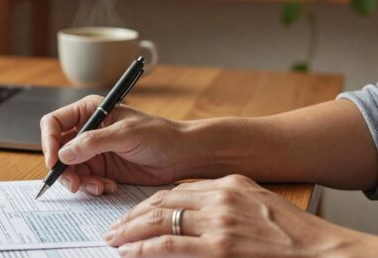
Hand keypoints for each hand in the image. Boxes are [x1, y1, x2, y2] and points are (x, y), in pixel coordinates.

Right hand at [40, 95, 191, 194]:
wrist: (181, 155)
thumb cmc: (158, 134)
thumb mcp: (124, 134)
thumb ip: (93, 142)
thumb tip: (64, 153)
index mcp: (89, 111)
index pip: (54, 123)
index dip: (48, 141)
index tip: (53, 161)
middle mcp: (87, 130)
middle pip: (58, 150)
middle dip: (64, 168)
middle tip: (74, 183)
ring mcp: (93, 151)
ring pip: (70, 169)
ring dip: (79, 181)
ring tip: (98, 186)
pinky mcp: (102, 169)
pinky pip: (85, 180)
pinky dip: (92, 186)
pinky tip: (108, 186)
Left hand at [103, 174, 375, 256]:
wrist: (321, 251)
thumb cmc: (291, 232)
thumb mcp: (256, 202)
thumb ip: (222, 201)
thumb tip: (189, 211)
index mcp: (226, 184)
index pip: (174, 191)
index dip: (147, 204)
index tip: (132, 214)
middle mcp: (218, 198)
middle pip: (161, 203)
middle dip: (132, 216)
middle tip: (113, 227)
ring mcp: (218, 222)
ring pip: (159, 221)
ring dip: (131, 232)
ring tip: (114, 239)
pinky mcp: (219, 247)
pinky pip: (169, 245)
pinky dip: (143, 248)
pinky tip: (128, 252)